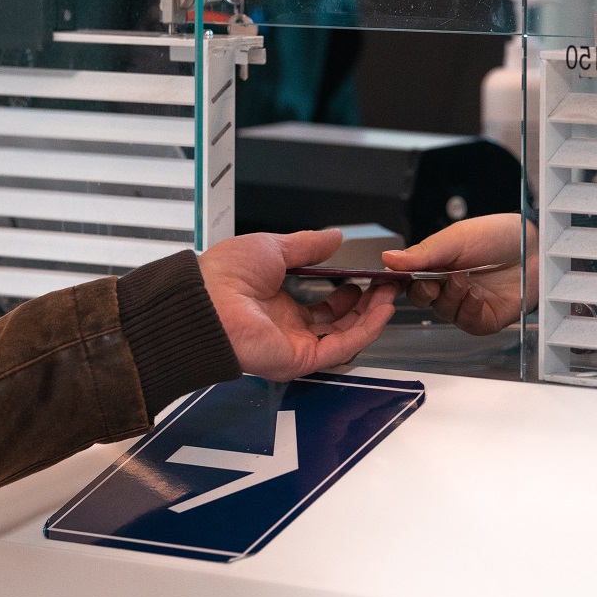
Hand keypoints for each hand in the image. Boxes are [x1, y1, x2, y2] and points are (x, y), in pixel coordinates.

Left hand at [199, 230, 396, 380]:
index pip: (321, 305)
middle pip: (337, 322)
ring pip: (345, 335)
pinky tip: (380, 310)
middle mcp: (287, 329)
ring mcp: (295, 345)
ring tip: (389, 293)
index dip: (347, 292)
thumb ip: (308, 245)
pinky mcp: (301, 359)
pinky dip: (365, 330)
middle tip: (385, 285)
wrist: (206, 301)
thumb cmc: (223, 276)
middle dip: (365, 304)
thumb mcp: (273, 247)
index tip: (367, 276)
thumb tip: (333, 237)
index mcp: (276, 305)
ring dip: (371, 315)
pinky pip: (341, 347)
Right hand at [381, 214, 536, 335]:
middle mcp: (447, 286)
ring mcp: (466, 304)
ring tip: (464, 280)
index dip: (398, 282)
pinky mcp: (485, 318)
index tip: (392, 281)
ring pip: (443, 311)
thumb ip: (424, 252)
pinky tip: (477, 294)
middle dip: (424, 291)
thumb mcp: (457, 238)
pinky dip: (469, 310)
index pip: (407, 279)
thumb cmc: (498, 236)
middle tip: (435, 280)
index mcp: (435, 264)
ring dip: (450, 297)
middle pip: (421, 299)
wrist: (536, 245)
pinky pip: (468, 323)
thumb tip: (387, 258)